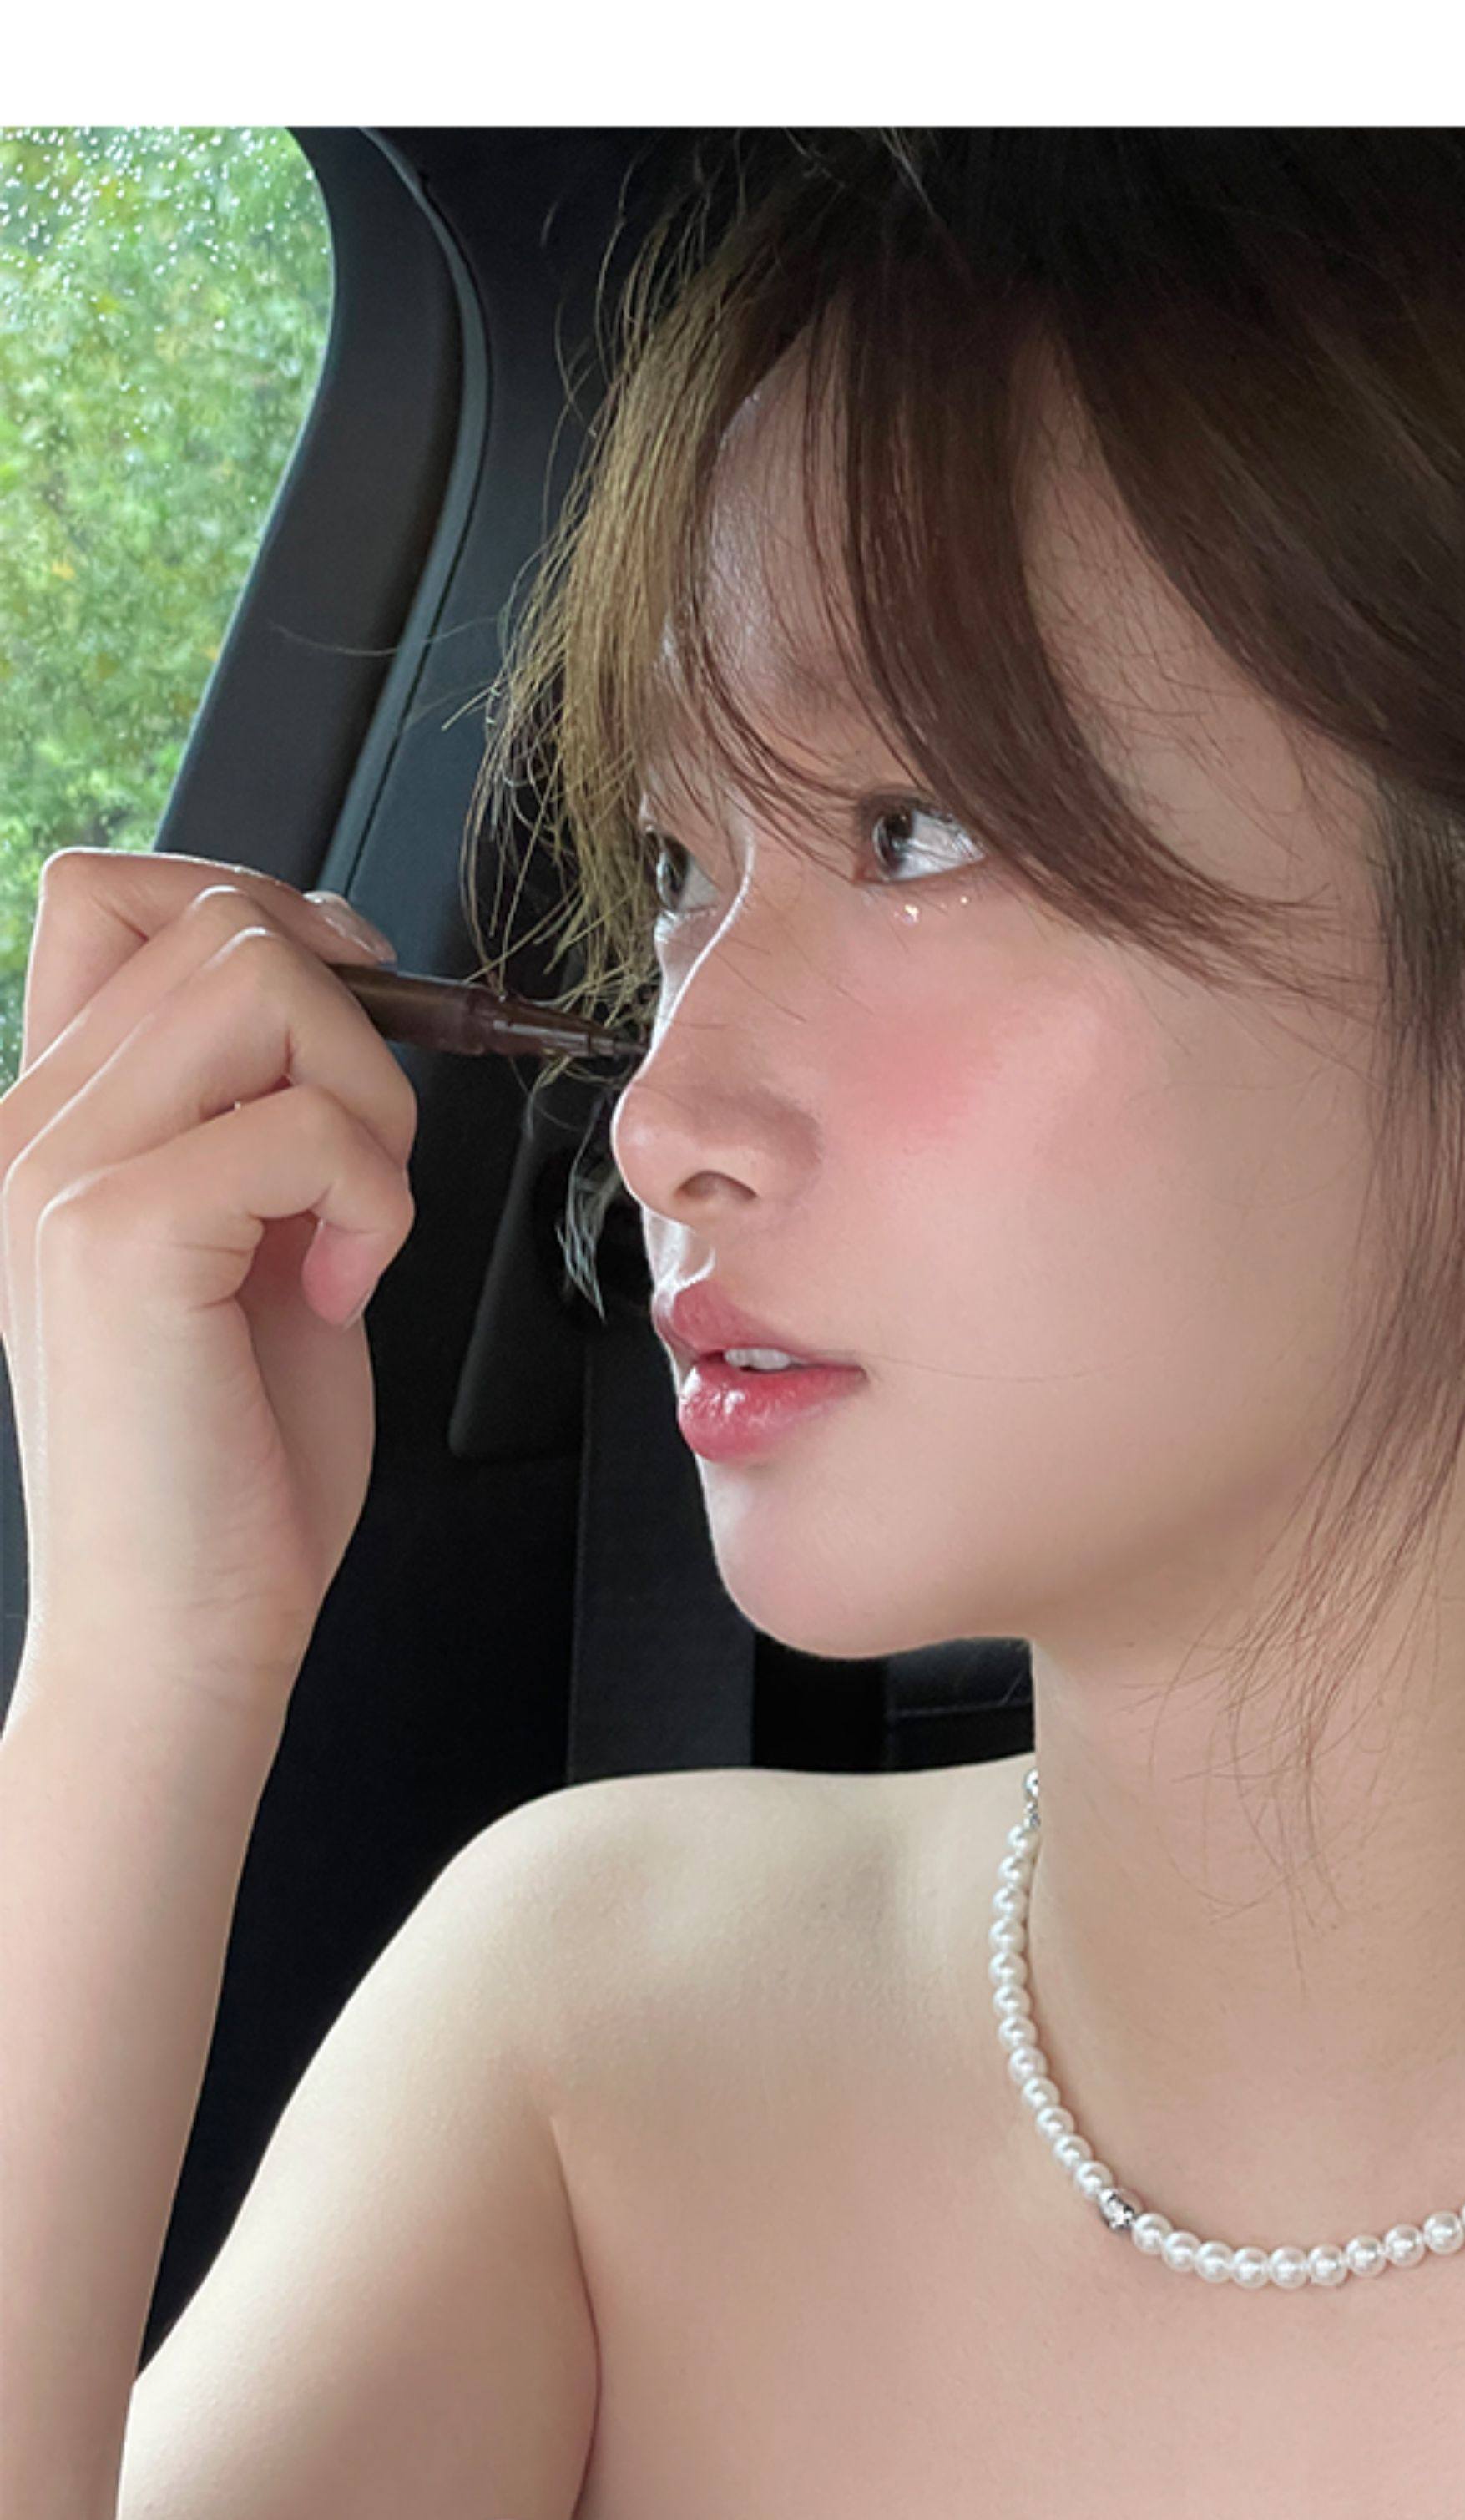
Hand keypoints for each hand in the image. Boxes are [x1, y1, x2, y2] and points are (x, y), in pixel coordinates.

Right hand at [0, 849, 415, 1709]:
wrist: (179, 1630)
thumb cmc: (229, 1458)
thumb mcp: (243, 1239)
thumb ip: (251, 1111)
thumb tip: (337, 984)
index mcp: (52, 1118)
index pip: (111, 889)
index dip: (256, 907)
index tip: (347, 1025)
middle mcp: (29, 1124)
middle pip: (214, 913)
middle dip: (349, 1016)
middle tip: (364, 1163)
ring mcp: (61, 1171)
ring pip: (263, 979)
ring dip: (369, 1097)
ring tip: (352, 1226)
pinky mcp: (122, 1235)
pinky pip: (310, 1122)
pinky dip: (375, 1201)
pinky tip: (336, 1296)